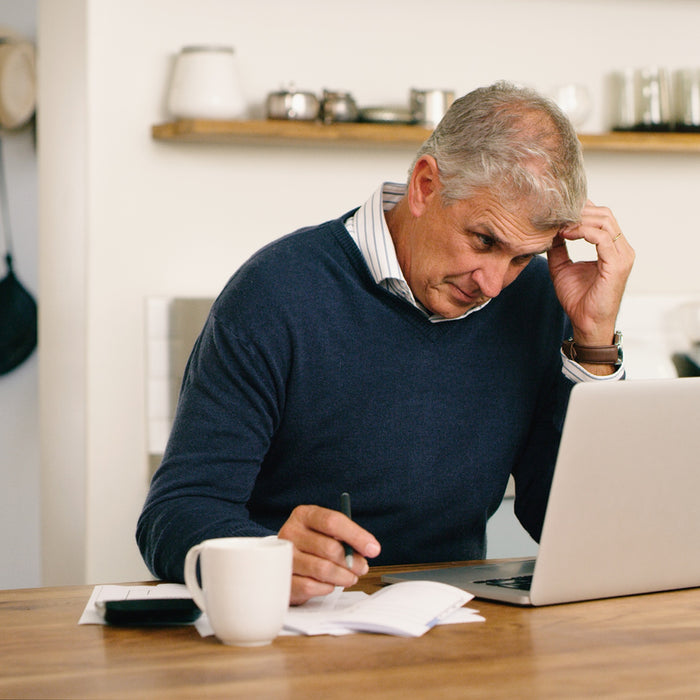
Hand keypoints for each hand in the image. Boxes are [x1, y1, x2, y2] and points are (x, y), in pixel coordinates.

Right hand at [278, 505, 380, 604]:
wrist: (282, 560)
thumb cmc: (312, 545)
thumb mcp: (326, 533)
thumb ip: (346, 538)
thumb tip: (369, 549)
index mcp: (304, 515)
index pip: (332, 522)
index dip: (356, 536)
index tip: (373, 549)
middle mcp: (290, 532)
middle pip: (330, 548)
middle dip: (352, 561)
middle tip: (361, 568)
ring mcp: (284, 556)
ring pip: (322, 569)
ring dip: (343, 577)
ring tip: (349, 577)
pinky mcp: (283, 579)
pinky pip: (311, 586)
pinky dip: (326, 588)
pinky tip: (329, 584)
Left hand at [547, 201, 634, 350]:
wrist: (586, 323)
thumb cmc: (577, 299)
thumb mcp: (562, 267)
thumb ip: (559, 248)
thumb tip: (549, 230)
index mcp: (612, 248)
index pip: (601, 217)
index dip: (580, 210)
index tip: (558, 212)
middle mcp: (621, 249)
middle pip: (605, 214)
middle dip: (579, 211)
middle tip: (557, 215)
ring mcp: (622, 256)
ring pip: (604, 222)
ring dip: (579, 220)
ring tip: (559, 225)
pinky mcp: (617, 264)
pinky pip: (602, 237)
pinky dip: (582, 232)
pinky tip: (565, 234)